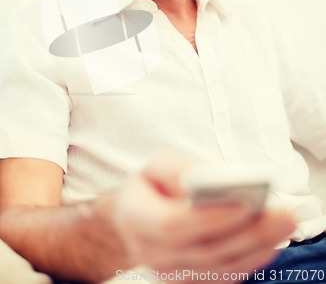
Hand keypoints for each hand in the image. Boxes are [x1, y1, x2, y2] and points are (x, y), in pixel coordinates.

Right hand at [110, 151, 295, 282]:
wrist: (135, 218)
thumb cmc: (150, 185)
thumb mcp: (155, 164)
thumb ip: (176, 169)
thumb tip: (205, 180)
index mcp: (136, 217)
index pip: (172, 225)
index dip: (209, 218)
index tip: (244, 205)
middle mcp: (150, 252)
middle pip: (204, 250)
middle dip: (248, 234)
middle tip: (283, 215)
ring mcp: (169, 273)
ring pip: (217, 268)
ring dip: (256, 248)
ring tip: (284, 225)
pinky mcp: (187, 281)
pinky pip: (221, 277)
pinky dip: (249, 261)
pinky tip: (269, 242)